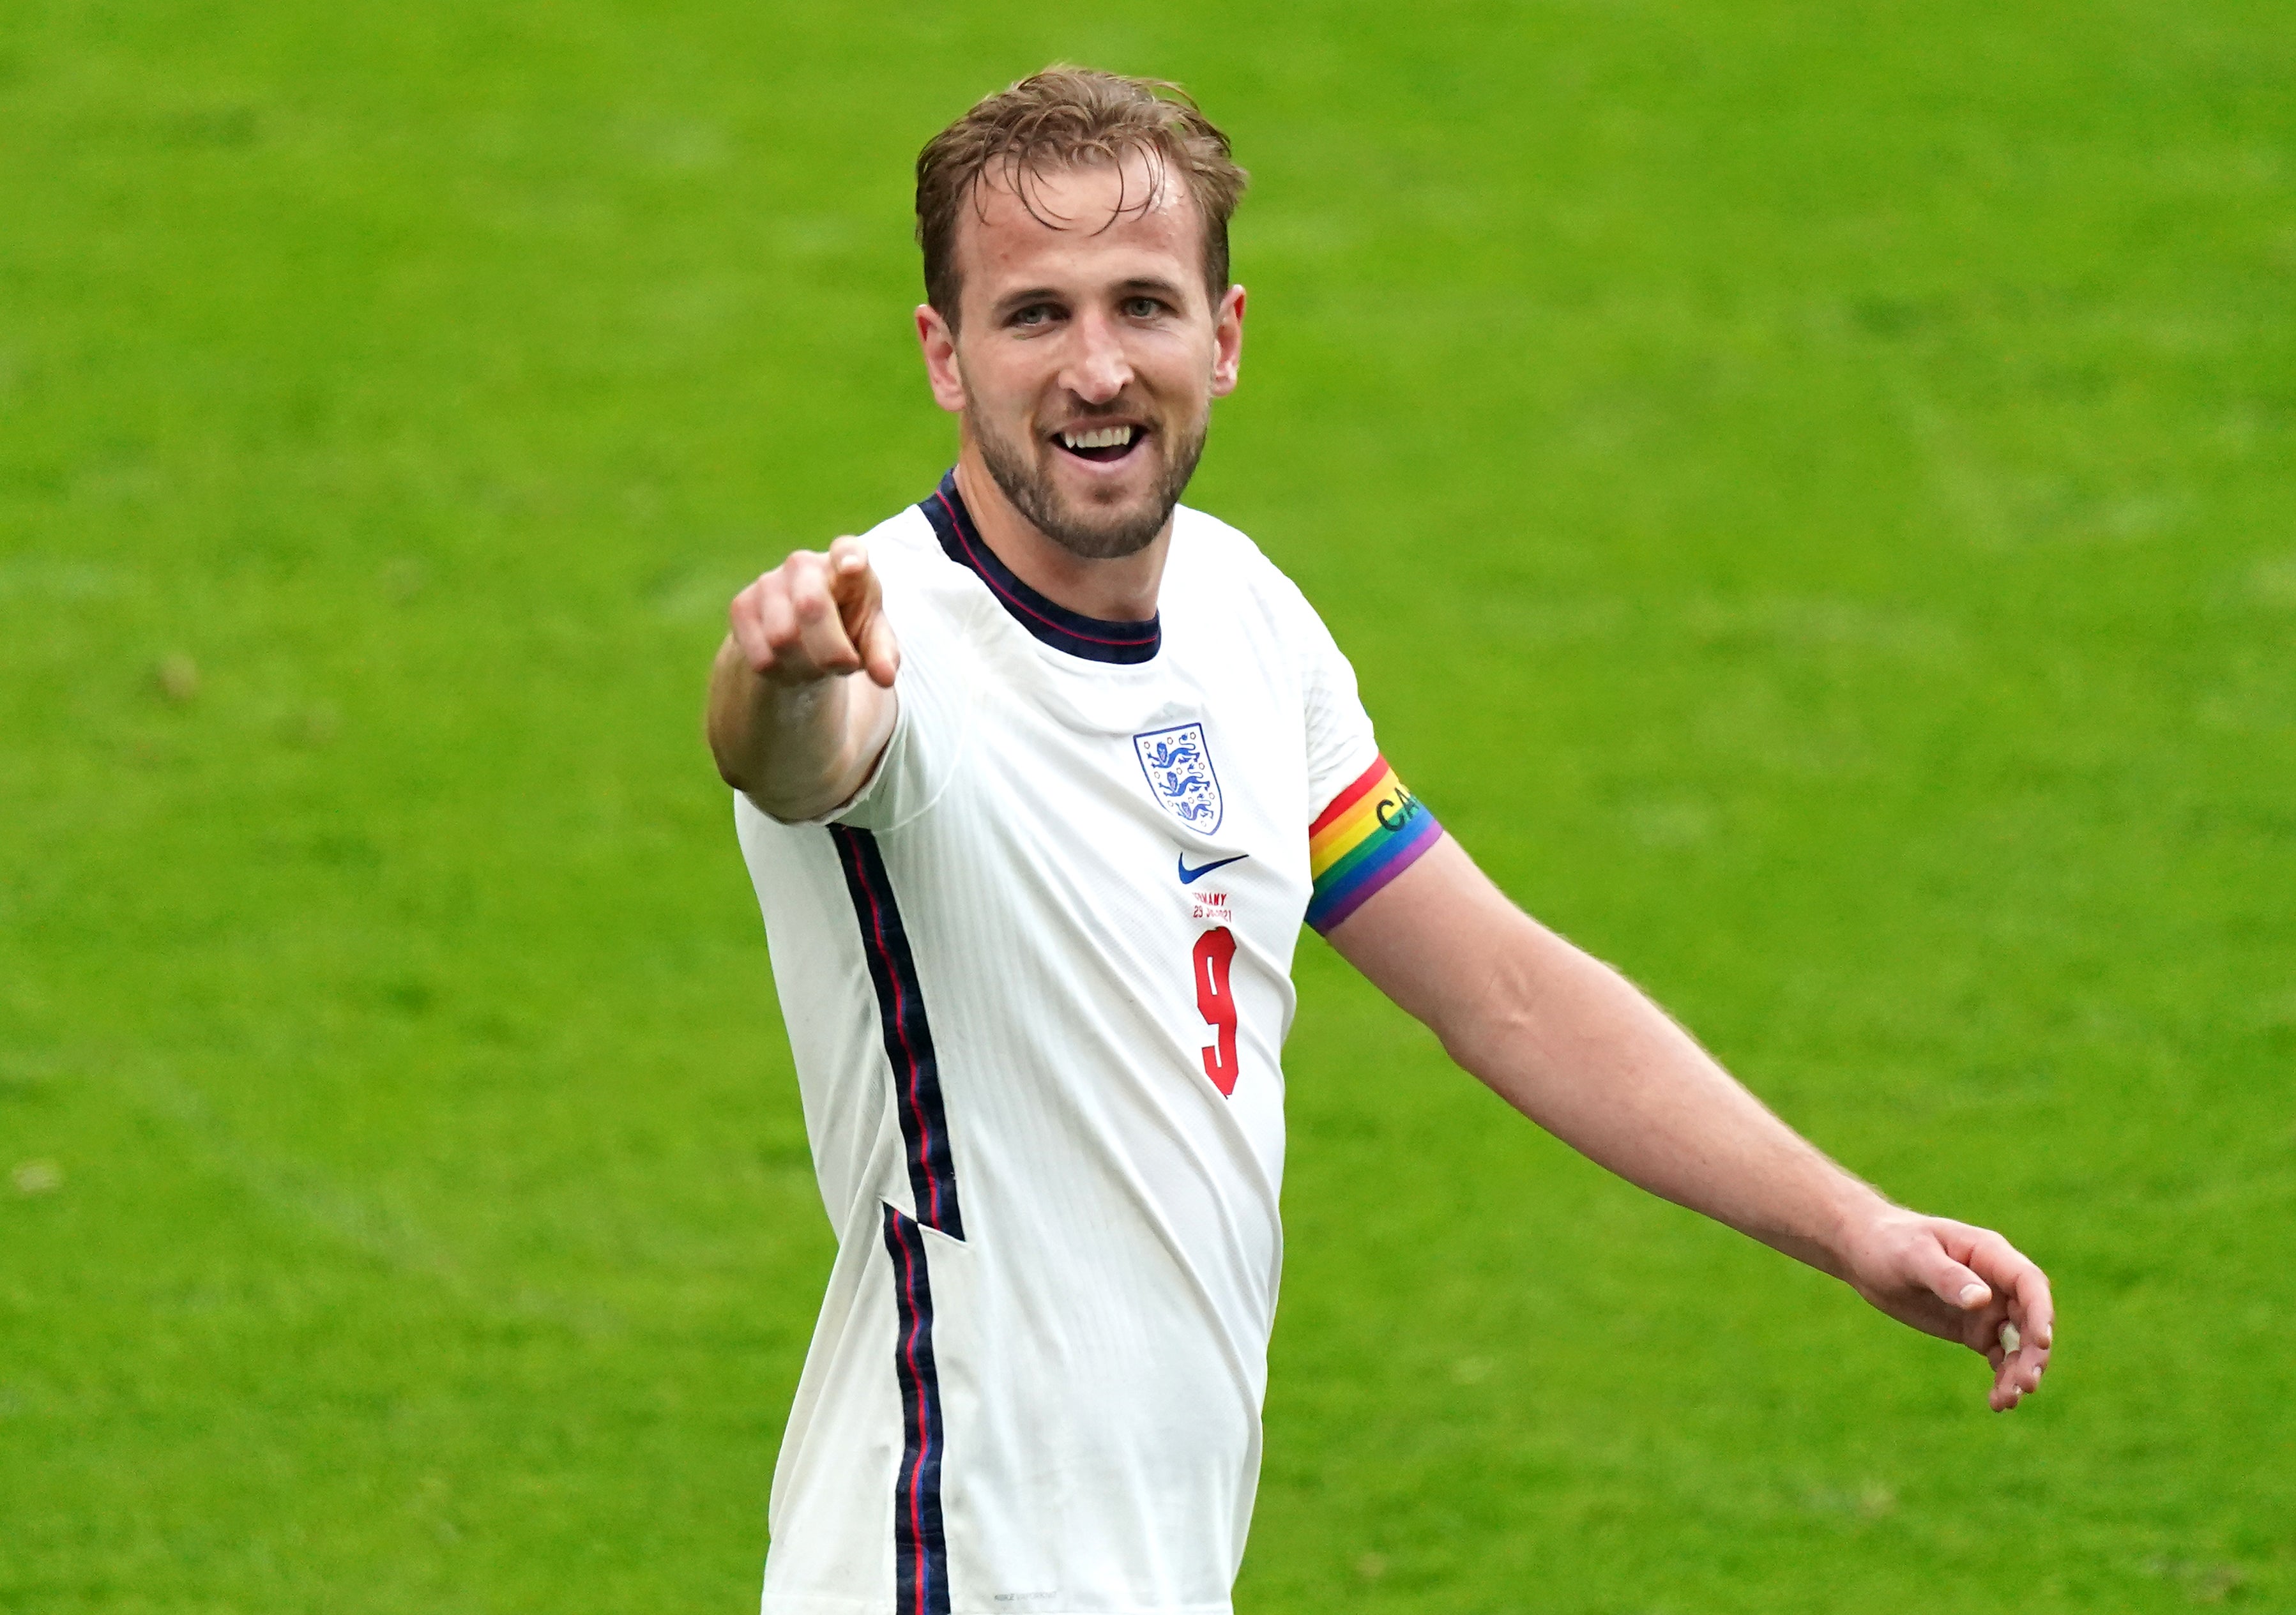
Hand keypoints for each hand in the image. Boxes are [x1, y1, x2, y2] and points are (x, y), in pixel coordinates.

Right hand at [728, 536, 898, 688]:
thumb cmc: (848, 628)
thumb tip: (885, 677)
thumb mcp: (872, 639)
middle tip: (846, 666)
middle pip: (811, 607)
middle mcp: (804, 564)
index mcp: (847, 561)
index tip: (853, 567)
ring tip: (817, 663)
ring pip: (783, 639)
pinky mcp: (742, 606)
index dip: (849, 556)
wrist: (803, 636)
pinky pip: (762, 656)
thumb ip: (882, 655)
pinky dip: (782, 673)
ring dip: (807, 667)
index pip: (848, 549)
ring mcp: (768, 582)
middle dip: (832, 651)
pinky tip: (792, 663)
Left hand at [1838, 1208, 2053, 1410]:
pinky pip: (2000, 1356)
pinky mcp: (1974, 1329)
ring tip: (2007, 1401)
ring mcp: (1988, 1308)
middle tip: (2025, 1384)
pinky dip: (2003, 1377)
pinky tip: (1997, 1401)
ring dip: (2019, 1371)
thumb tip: (1982, 1300)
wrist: (1866, 1254)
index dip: (2040, 1312)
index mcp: (1989, 1253)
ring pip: (2018, 1343)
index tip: (2042, 1343)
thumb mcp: (1913, 1257)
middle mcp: (1996, 1282)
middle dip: (2033, 1352)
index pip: (2028, 1282)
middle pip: (2030, 1318)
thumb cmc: (1889, 1244)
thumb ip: (1947, 1277)